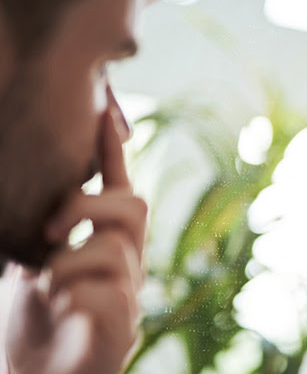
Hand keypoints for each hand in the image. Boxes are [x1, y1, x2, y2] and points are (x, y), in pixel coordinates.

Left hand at [5, 111, 146, 373]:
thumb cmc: (39, 321)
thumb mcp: (38, 267)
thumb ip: (53, 236)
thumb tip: (51, 205)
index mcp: (107, 241)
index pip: (119, 187)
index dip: (112, 151)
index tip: (105, 115)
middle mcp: (127, 261)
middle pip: (135, 205)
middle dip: (86, 206)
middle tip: (49, 231)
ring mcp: (130, 292)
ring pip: (113, 249)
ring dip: (65, 266)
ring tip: (45, 289)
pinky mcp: (124, 325)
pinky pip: (106, 295)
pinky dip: (72, 298)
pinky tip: (62, 311)